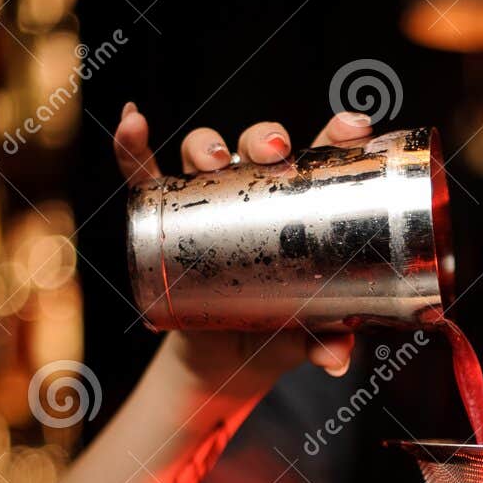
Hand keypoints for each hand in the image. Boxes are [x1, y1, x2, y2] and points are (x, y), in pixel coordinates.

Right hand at [113, 103, 375, 401]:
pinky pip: (143, 177)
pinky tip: (131, 122)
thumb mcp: (303, 338)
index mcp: (299, 206)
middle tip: (273, 152)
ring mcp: (207, 201)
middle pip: (258, 145)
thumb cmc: (275, 333)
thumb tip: (335, 359)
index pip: (319, 160)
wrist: (222, 361)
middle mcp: (254, 191)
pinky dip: (132, 148)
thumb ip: (324, 342)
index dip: (336, 135)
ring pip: (205, 152)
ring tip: (213, 159)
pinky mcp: (166, 218)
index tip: (352, 127)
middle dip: (264, 137)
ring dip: (207, 143)